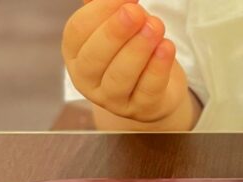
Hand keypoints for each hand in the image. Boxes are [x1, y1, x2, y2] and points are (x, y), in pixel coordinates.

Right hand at [62, 0, 188, 124]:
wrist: (157, 88)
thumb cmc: (131, 50)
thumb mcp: (117, 24)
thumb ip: (109, 7)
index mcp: (75, 53)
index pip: (78, 30)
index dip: (99, 11)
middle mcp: (88, 80)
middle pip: (95, 56)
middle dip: (116, 31)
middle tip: (136, 13)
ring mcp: (113, 100)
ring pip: (121, 76)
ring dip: (139, 48)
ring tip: (156, 26)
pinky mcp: (141, 110)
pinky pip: (148, 89)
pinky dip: (158, 68)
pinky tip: (167, 47)